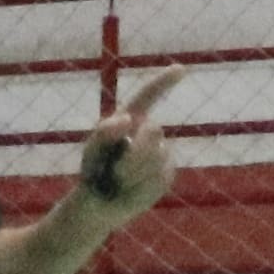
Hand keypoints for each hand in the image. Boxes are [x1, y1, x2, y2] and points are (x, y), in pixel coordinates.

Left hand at [67, 67, 182, 215]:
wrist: (100, 203)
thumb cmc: (94, 171)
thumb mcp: (92, 151)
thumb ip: (104, 133)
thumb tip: (126, 118)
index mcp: (131, 119)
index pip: (149, 95)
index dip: (164, 82)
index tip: (181, 69)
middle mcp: (149, 132)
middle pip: (154, 132)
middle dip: (136, 154)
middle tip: (116, 172)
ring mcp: (162, 152)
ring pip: (158, 158)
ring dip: (134, 174)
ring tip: (119, 182)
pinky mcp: (166, 174)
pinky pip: (159, 177)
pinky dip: (141, 187)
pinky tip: (130, 190)